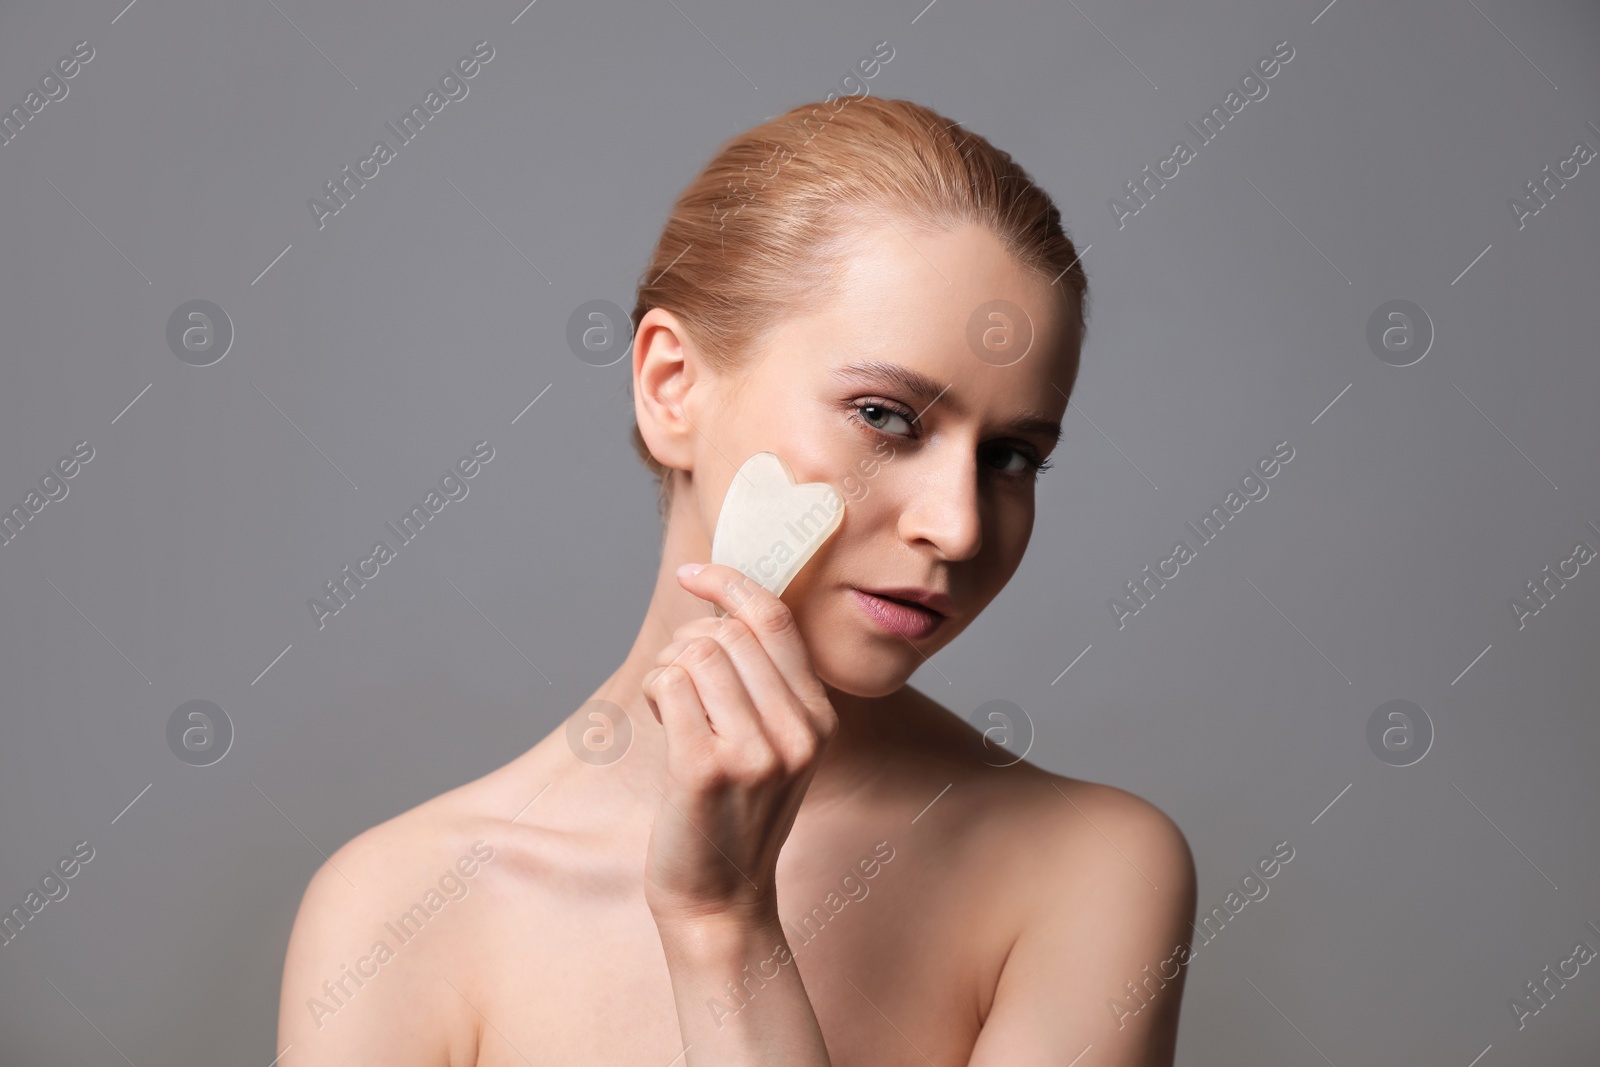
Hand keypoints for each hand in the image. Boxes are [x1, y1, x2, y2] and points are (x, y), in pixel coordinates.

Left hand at [641, 563, 839, 930]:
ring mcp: (755, 751)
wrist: (721, 899)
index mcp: (819, 718)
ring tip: (669, 705)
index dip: (731, 583)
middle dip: (688, 641)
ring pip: (695, 653)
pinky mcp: (705, 767)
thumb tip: (720, 609)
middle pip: (728, 632)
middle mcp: (798, 731)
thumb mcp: (775, 747)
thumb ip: (765, 685)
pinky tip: (659, 719)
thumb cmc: (735, 814)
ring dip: (667, 667)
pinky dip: (654, 690)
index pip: (776, 619)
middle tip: (676, 680)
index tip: (696, 573)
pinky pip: (668, 684)